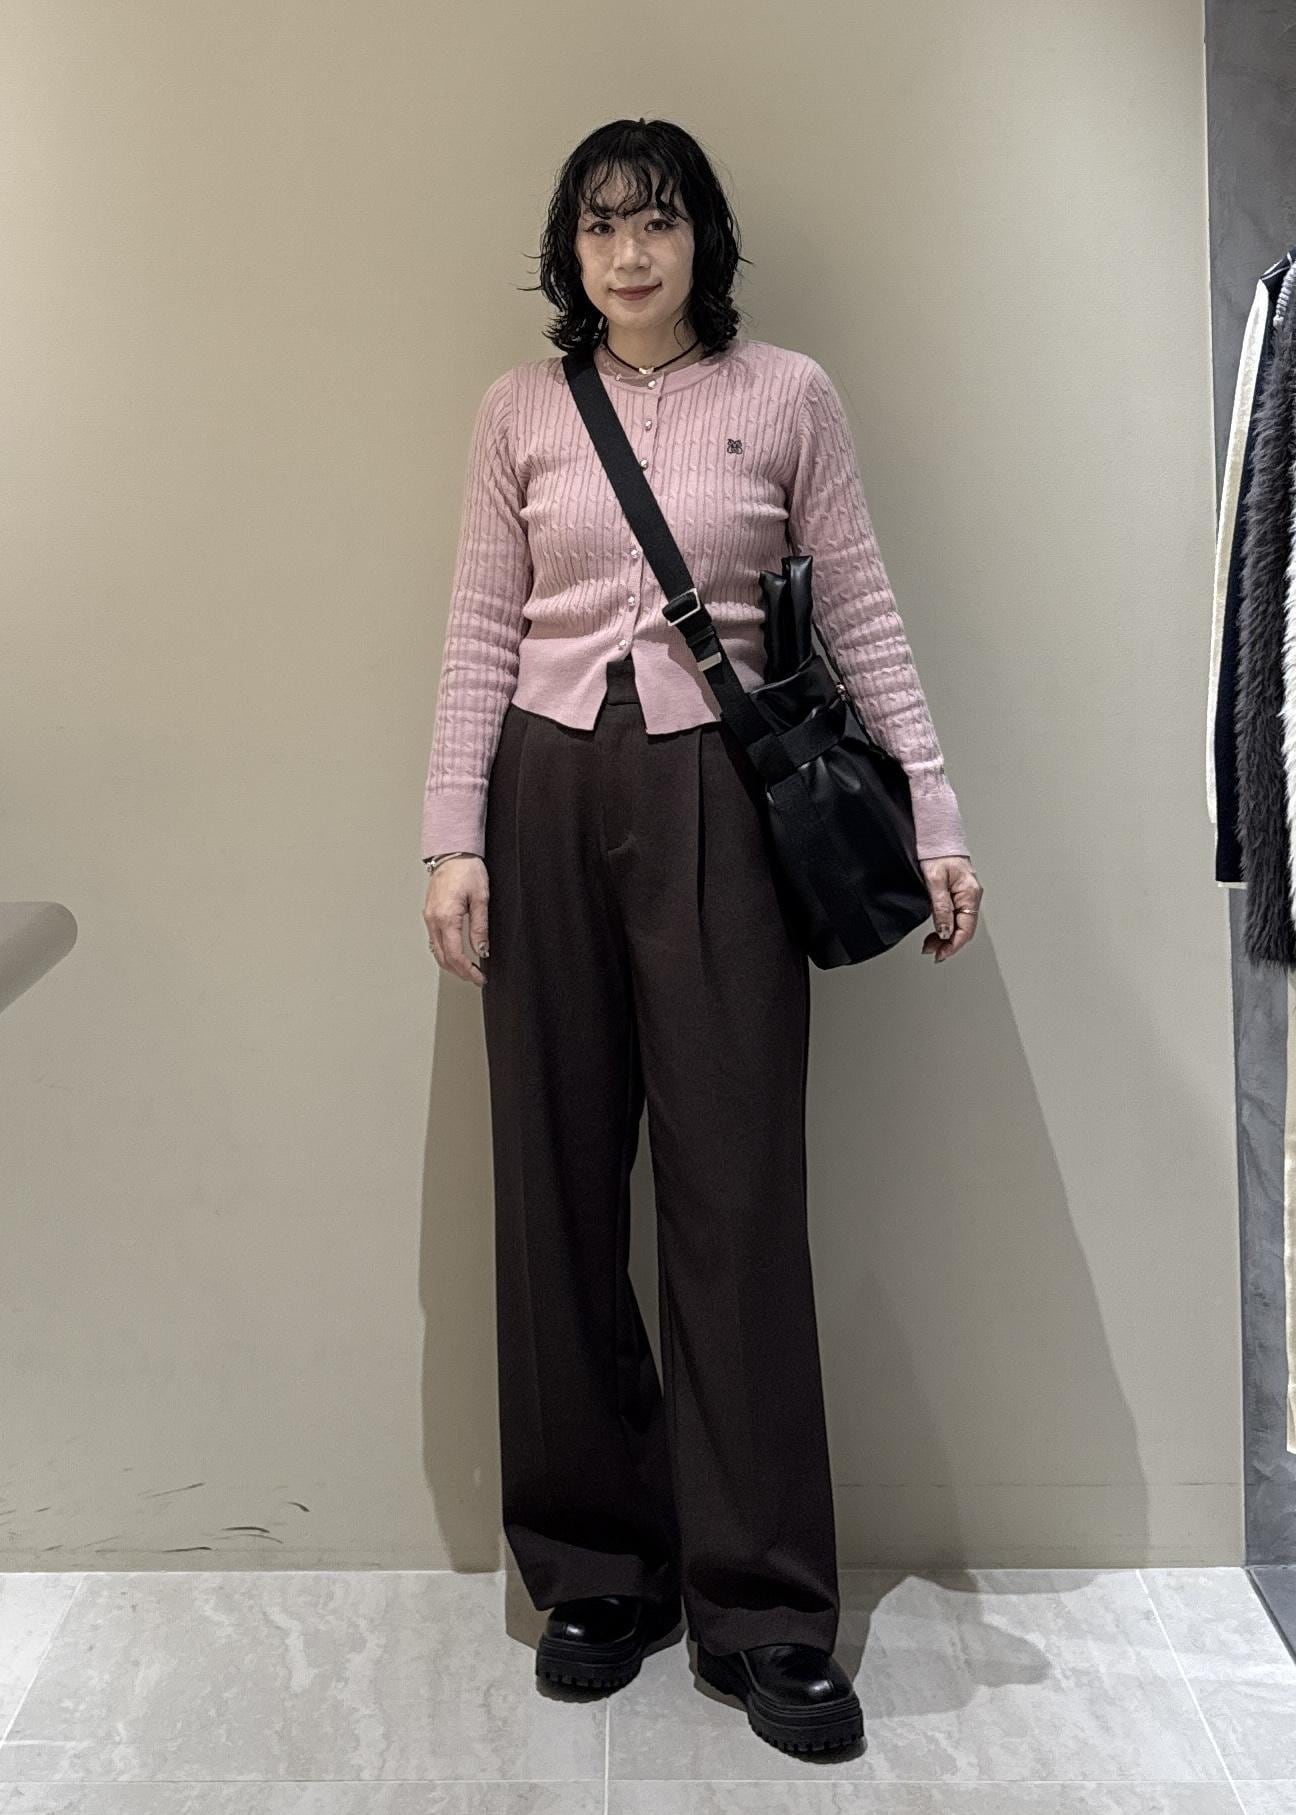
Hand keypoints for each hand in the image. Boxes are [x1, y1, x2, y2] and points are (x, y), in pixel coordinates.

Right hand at [424, 856, 489, 986]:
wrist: (453, 853)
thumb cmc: (467, 870)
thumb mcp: (481, 899)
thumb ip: (480, 928)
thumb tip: (482, 950)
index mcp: (447, 917)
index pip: (455, 955)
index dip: (468, 971)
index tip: (479, 978)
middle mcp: (433, 920)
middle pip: (443, 958)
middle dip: (459, 972)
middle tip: (475, 978)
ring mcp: (429, 917)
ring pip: (436, 951)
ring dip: (451, 964)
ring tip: (468, 970)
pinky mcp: (429, 914)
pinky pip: (434, 940)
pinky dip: (444, 952)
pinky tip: (455, 954)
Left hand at [919, 855, 982, 962]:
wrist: (938, 837)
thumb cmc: (937, 854)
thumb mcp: (934, 881)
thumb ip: (941, 908)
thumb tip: (945, 931)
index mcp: (969, 894)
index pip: (965, 928)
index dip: (953, 945)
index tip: (940, 954)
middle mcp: (971, 897)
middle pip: (964, 929)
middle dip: (948, 944)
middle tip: (931, 952)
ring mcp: (966, 896)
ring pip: (960, 925)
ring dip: (946, 937)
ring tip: (930, 945)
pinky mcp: (959, 895)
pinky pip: (957, 917)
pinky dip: (946, 927)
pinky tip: (937, 932)